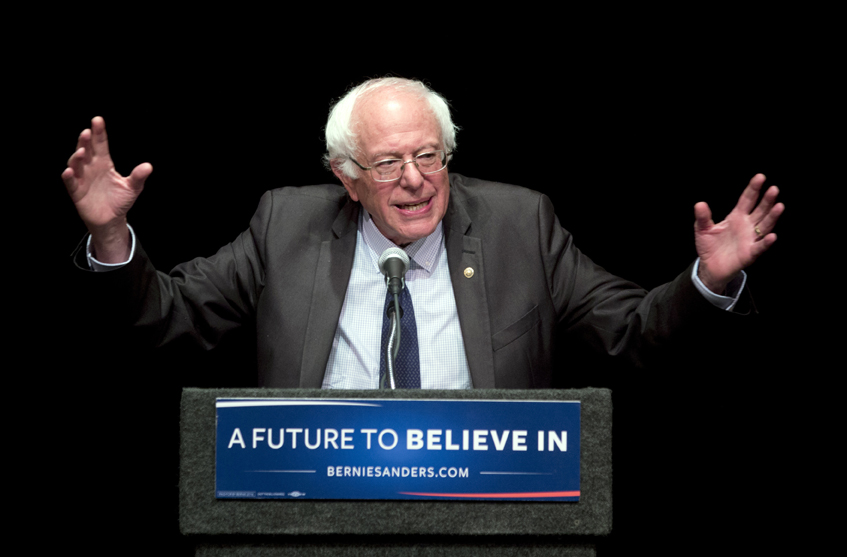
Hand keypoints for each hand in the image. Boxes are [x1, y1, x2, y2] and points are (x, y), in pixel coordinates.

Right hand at [62, 117, 151, 261]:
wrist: (111, 219)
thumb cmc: (120, 200)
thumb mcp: (132, 188)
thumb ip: (138, 177)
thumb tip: (148, 166)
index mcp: (104, 163)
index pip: (101, 144)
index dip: (99, 133)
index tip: (98, 120)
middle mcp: (91, 167)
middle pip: (86, 150)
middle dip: (85, 141)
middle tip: (87, 132)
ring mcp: (82, 178)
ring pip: (76, 164)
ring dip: (77, 157)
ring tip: (82, 151)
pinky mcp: (77, 191)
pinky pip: (70, 182)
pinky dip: (68, 177)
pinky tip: (69, 171)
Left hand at [694, 173, 783, 293]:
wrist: (709, 266)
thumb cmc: (709, 246)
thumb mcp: (702, 230)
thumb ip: (702, 217)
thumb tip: (699, 204)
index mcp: (736, 217)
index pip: (747, 200)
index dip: (753, 189)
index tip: (760, 177)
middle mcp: (747, 226)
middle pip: (759, 210)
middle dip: (766, 200)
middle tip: (774, 189)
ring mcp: (750, 239)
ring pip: (764, 226)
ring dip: (772, 217)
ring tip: (779, 206)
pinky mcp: (749, 253)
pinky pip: (759, 247)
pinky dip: (765, 242)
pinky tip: (771, 236)